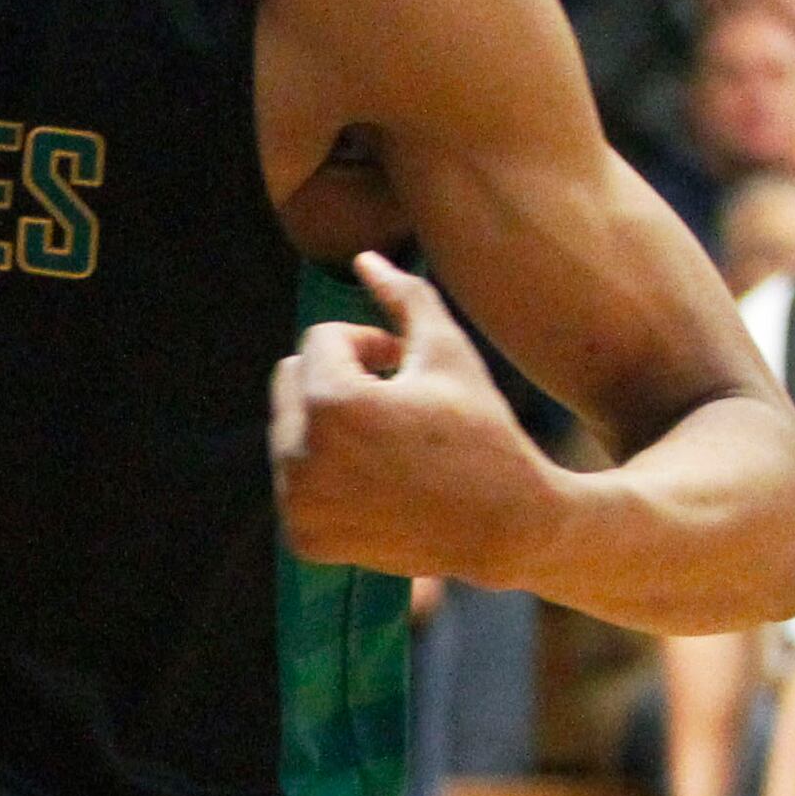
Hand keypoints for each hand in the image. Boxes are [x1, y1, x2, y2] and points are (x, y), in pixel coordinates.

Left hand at [271, 253, 555, 586]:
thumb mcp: (447, 353)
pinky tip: (378, 482)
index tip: (407, 368)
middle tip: (395, 401)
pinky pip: (293, 480)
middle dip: (337, 379)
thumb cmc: (483, 430)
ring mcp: (296, 503)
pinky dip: (326, 473)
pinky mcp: (301, 537)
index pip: (321, 340)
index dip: (369, 345)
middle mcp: (300, 457)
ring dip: (329, 424)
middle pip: (290, 380)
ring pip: (288, 429)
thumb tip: (363, 258)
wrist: (506, 527)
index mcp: (331, 403)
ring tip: (389, 442)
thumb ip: (404, 297)